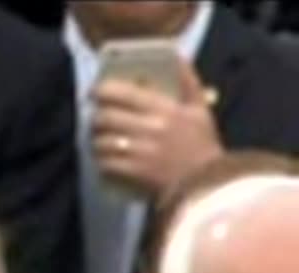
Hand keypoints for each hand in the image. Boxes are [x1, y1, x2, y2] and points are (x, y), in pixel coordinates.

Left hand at [90, 58, 222, 197]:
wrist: (206, 186)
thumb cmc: (201, 146)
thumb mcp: (200, 110)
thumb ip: (188, 82)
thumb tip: (177, 57)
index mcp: (165, 109)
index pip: (121, 93)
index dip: (101, 90)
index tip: (95, 91)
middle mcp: (150, 128)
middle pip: (105, 117)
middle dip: (96, 118)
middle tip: (98, 120)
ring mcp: (140, 152)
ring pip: (100, 141)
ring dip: (96, 141)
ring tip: (101, 142)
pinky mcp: (133, 173)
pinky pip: (104, 163)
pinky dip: (102, 162)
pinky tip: (107, 161)